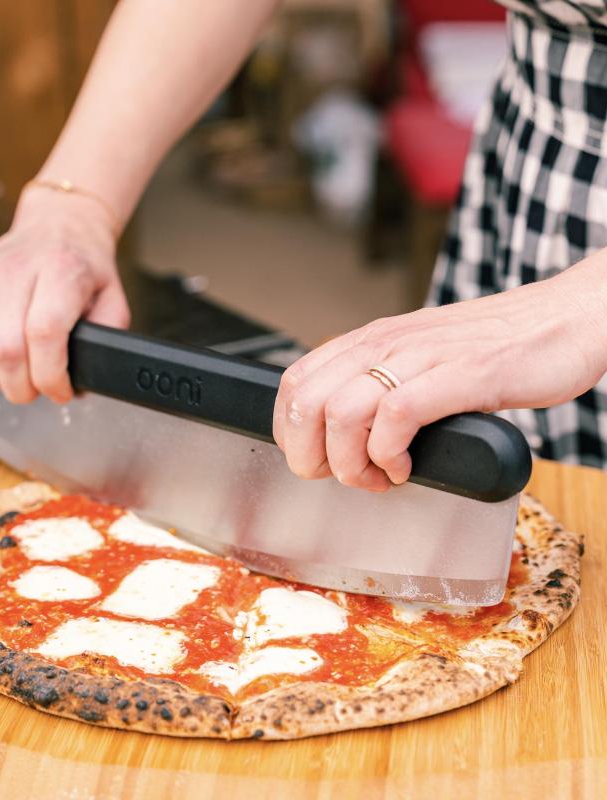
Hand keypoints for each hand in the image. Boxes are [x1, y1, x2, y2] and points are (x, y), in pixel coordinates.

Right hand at [0, 186, 128, 403]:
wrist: (60, 227)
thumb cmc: (83, 268)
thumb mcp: (113, 300)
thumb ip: (107, 338)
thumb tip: (88, 377)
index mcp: (60, 273)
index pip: (44, 334)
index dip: (50, 376)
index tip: (61, 390)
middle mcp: (15, 270)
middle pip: (5, 348)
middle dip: (21, 387)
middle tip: (35, 390)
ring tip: (8, 376)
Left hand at [272, 267, 606, 490]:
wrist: (564, 321)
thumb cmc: (492, 348)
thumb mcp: (418, 361)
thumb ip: (380, 386)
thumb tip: (343, 434)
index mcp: (371, 341)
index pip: (294, 383)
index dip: (290, 432)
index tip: (315, 460)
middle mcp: (387, 344)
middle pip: (306, 403)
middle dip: (311, 456)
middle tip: (342, 476)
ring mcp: (421, 357)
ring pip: (343, 414)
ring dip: (352, 463)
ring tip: (380, 476)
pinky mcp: (461, 376)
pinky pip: (397, 417)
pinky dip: (390, 454)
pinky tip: (406, 466)